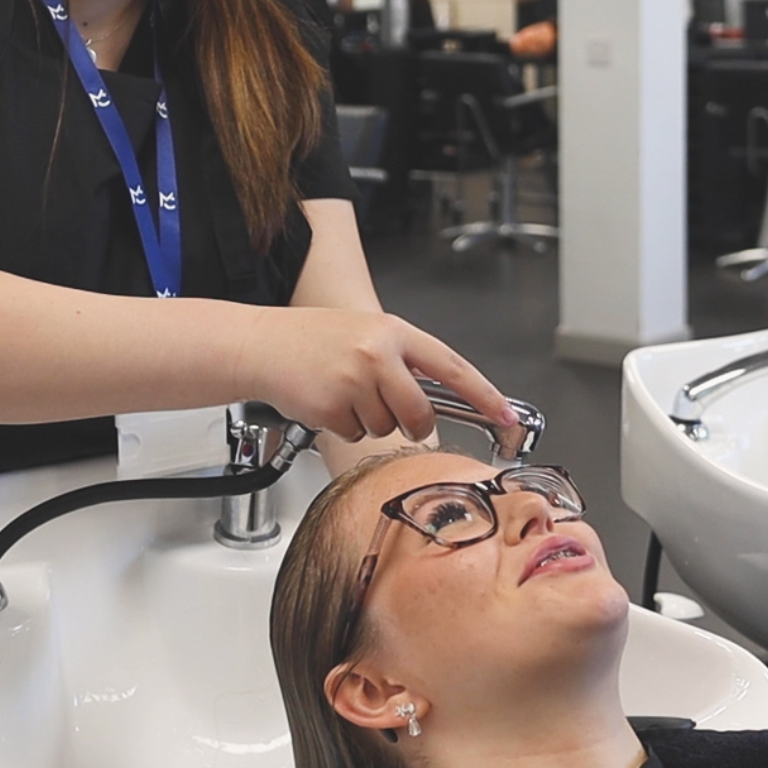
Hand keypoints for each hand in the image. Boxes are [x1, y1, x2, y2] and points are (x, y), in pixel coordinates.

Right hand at [237, 307, 511, 444]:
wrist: (261, 345)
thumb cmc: (313, 340)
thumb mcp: (366, 334)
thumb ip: (402, 360)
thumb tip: (439, 397)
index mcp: (393, 332)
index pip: (452, 367)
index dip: (484, 394)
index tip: (506, 415)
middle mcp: (378, 354)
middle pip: (421, 413)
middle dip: (412, 423)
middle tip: (388, 409)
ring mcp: (355, 381)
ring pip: (386, 427)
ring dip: (368, 420)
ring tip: (344, 393)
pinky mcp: (333, 407)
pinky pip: (356, 435)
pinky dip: (343, 427)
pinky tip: (327, 402)